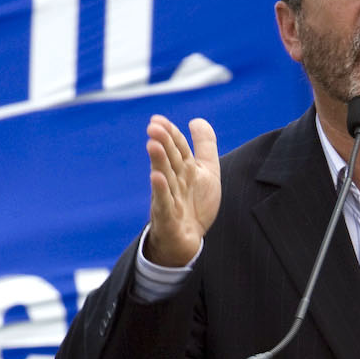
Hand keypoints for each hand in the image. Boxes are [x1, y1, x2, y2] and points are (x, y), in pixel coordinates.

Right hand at [144, 114, 220, 265]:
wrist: (187, 239)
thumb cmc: (195, 203)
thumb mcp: (206, 172)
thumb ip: (204, 146)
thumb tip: (196, 120)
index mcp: (184, 169)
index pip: (177, 148)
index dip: (170, 133)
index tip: (158, 119)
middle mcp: (174, 181)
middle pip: (169, 159)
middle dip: (163, 143)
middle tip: (154, 127)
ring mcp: (169, 199)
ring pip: (164, 178)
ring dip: (159, 162)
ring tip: (153, 146)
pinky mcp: (167, 218)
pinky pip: (163, 203)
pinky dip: (161, 191)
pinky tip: (157, 177)